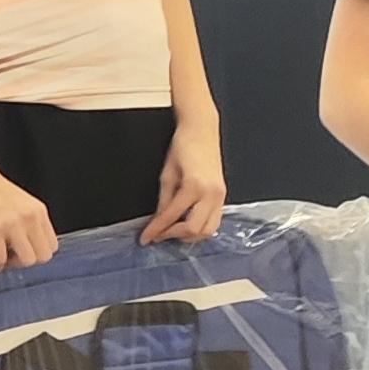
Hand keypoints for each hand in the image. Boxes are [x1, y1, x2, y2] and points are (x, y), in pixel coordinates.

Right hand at [0, 161, 57, 270]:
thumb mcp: (19, 202)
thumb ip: (27, 220)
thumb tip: (27, 244)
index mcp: (38, 210)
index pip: (52, 245)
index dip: (37, 254)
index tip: (23, 253)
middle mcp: (29, 217)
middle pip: (44, 256)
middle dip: (27, 262)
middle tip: (12, 259)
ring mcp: (12, 223)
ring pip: (27, 261)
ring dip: (13, 265)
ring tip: (2, 260)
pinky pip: (1, 257)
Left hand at [141, 121, 226, 244]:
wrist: (201, 131)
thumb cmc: (184, 146)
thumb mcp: (167, 174)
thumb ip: (164, 201)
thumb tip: (158, 220)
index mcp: (194, 186)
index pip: (171, 216)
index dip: (156, 230)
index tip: (146, 238)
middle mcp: (210, 194)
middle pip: (193, 230)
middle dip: (173, 235)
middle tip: (159, 234)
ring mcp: (220, 197)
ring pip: (207, 231)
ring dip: (189, 235)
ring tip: (173, 231)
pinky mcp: (223, 197)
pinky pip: (214, 221)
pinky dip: (201, 227)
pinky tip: (188, 223)